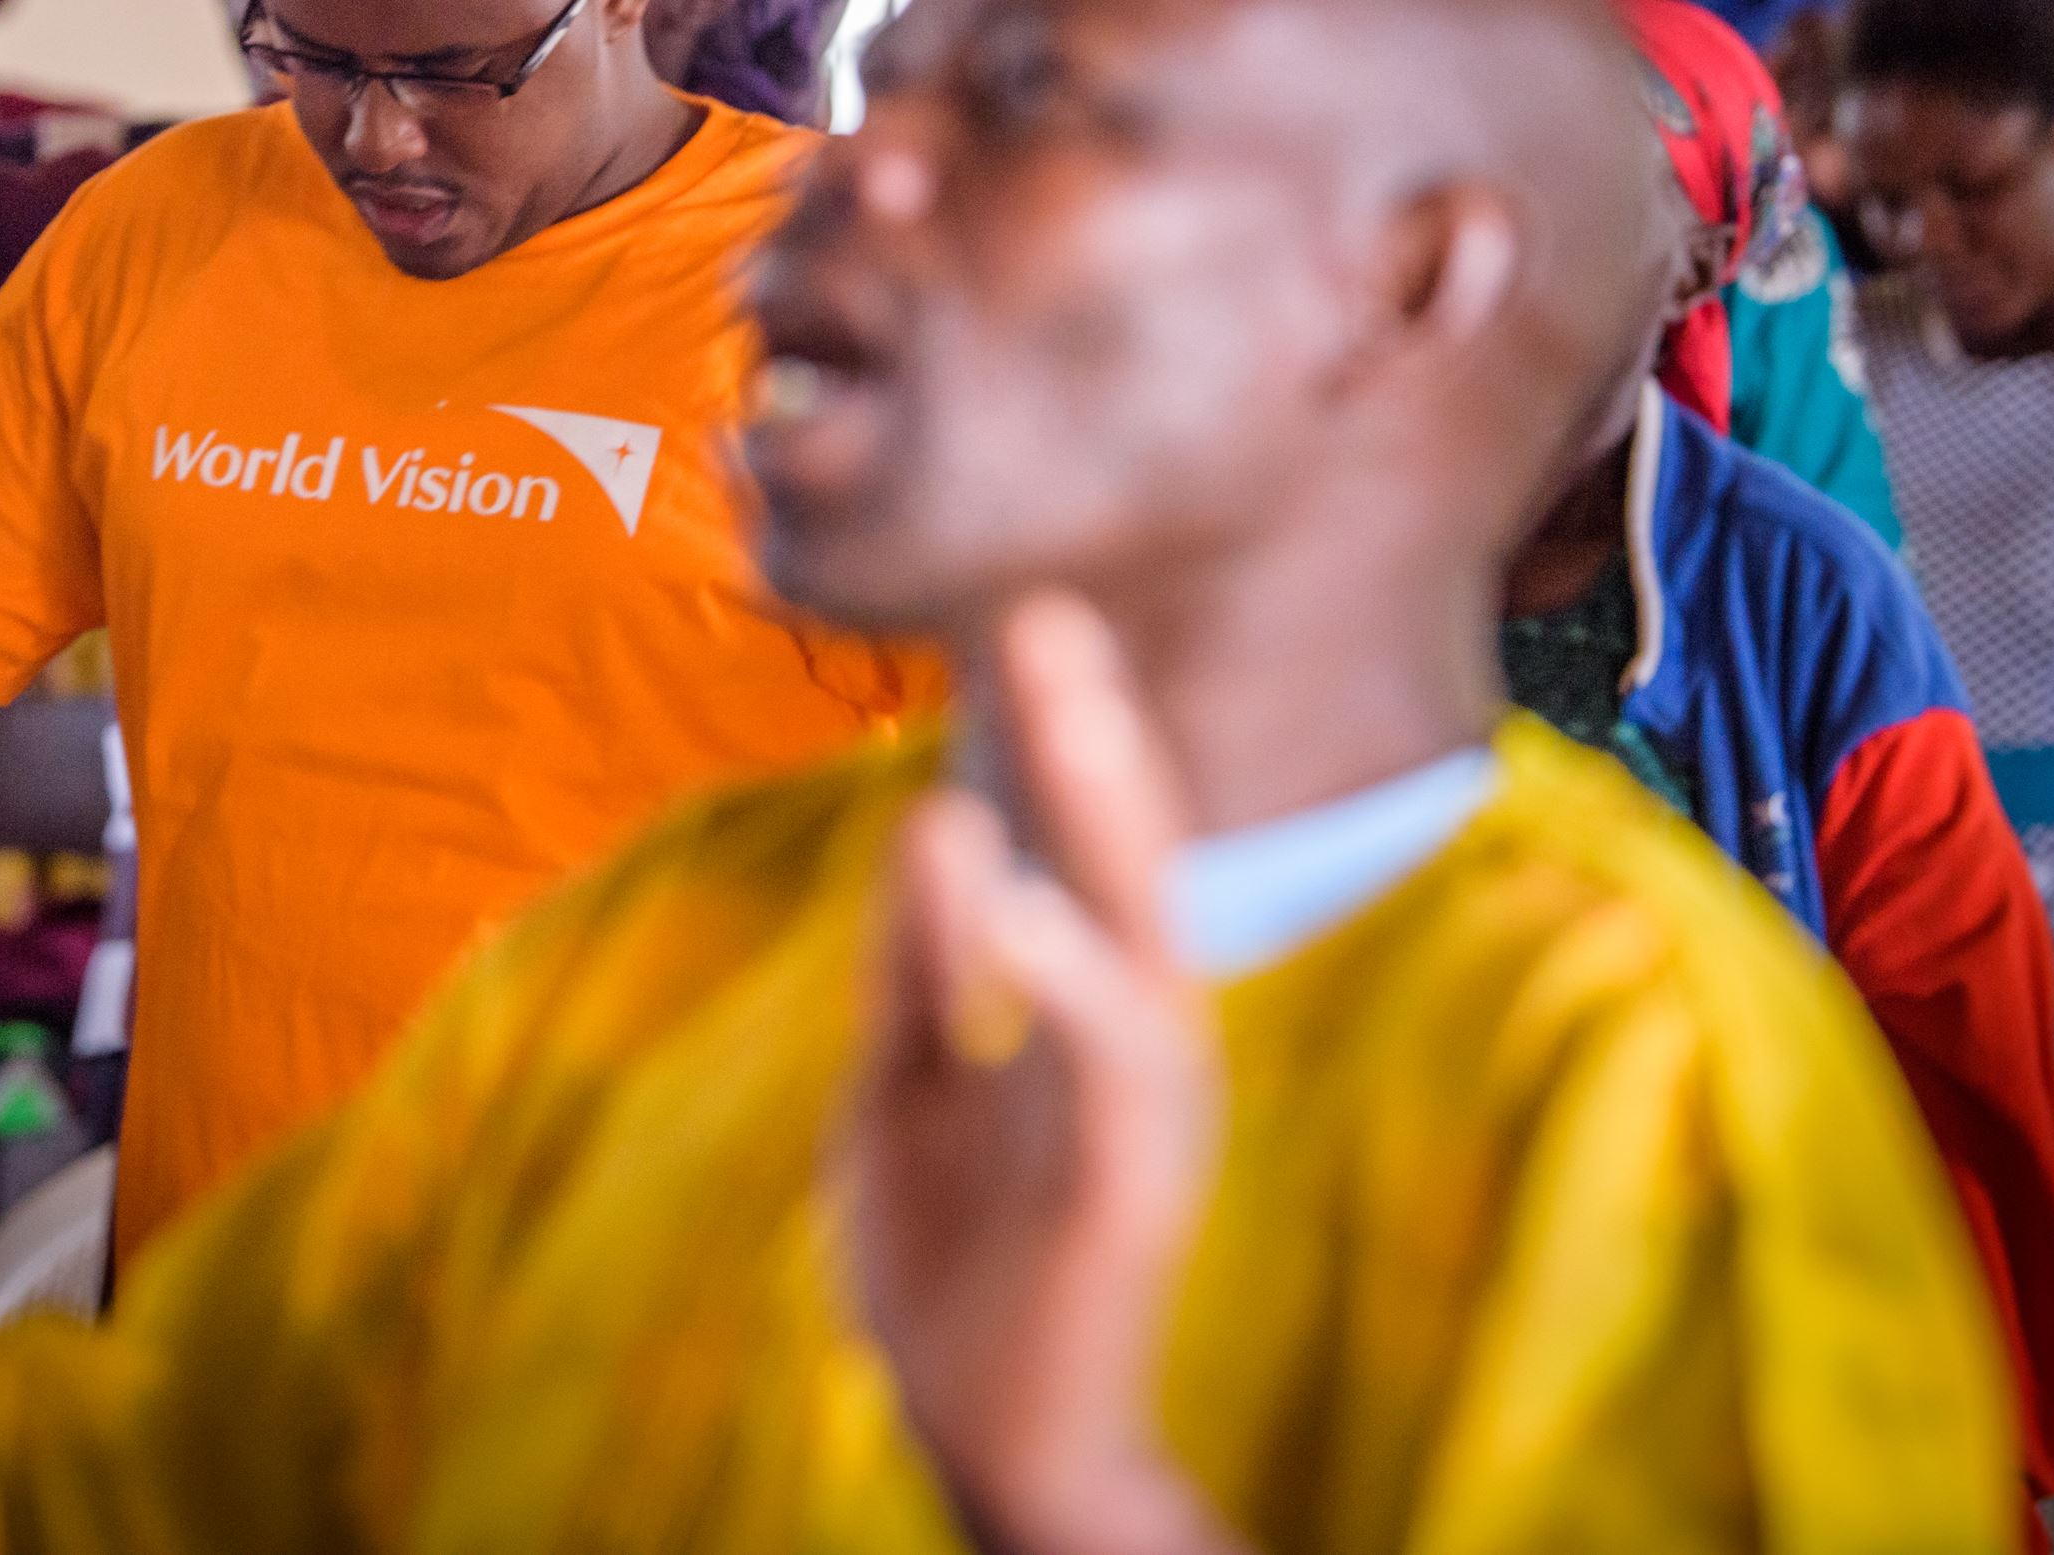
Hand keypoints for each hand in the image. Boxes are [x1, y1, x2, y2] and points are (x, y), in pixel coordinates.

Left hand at [845, 591, 1235, 1554]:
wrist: (983, 1445)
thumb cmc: (958, 1268)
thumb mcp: (908, 1085)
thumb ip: (919, 961)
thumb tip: (938, 811)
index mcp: (1082, 1009)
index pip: (1077, 848)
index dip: (1053, 736)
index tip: (1022, 612)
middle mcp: (1132, 1039)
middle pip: (1125, 858)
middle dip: (1091, 733)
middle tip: (1050, 607)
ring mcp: (1140, 1112)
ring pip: (1145, 932)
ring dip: (1108, 812)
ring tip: (1063, 700)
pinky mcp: (1129, 1189)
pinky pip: (1116, 1069)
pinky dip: (1071, 977)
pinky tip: (1019, 898)